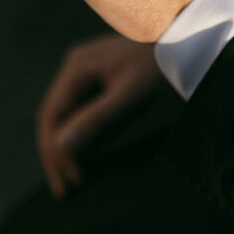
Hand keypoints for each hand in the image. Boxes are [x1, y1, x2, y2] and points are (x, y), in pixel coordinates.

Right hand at [36, 34, 160, 197]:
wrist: (181, 42)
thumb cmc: (158, 69)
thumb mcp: (129, 98)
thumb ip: (95, 121)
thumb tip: (59, 146)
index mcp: (77, 67)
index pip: (51, 115)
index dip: (55, 151)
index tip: (70, 182)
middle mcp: (74, 67)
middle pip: (53, 116)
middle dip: (56, 153)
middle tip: (64, 191)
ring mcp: (84, 72)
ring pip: (64, 115)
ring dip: (65, 147)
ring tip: (71, 180)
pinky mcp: (97, 79)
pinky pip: (80, 111)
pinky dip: (79, 135)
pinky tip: (85, 157)